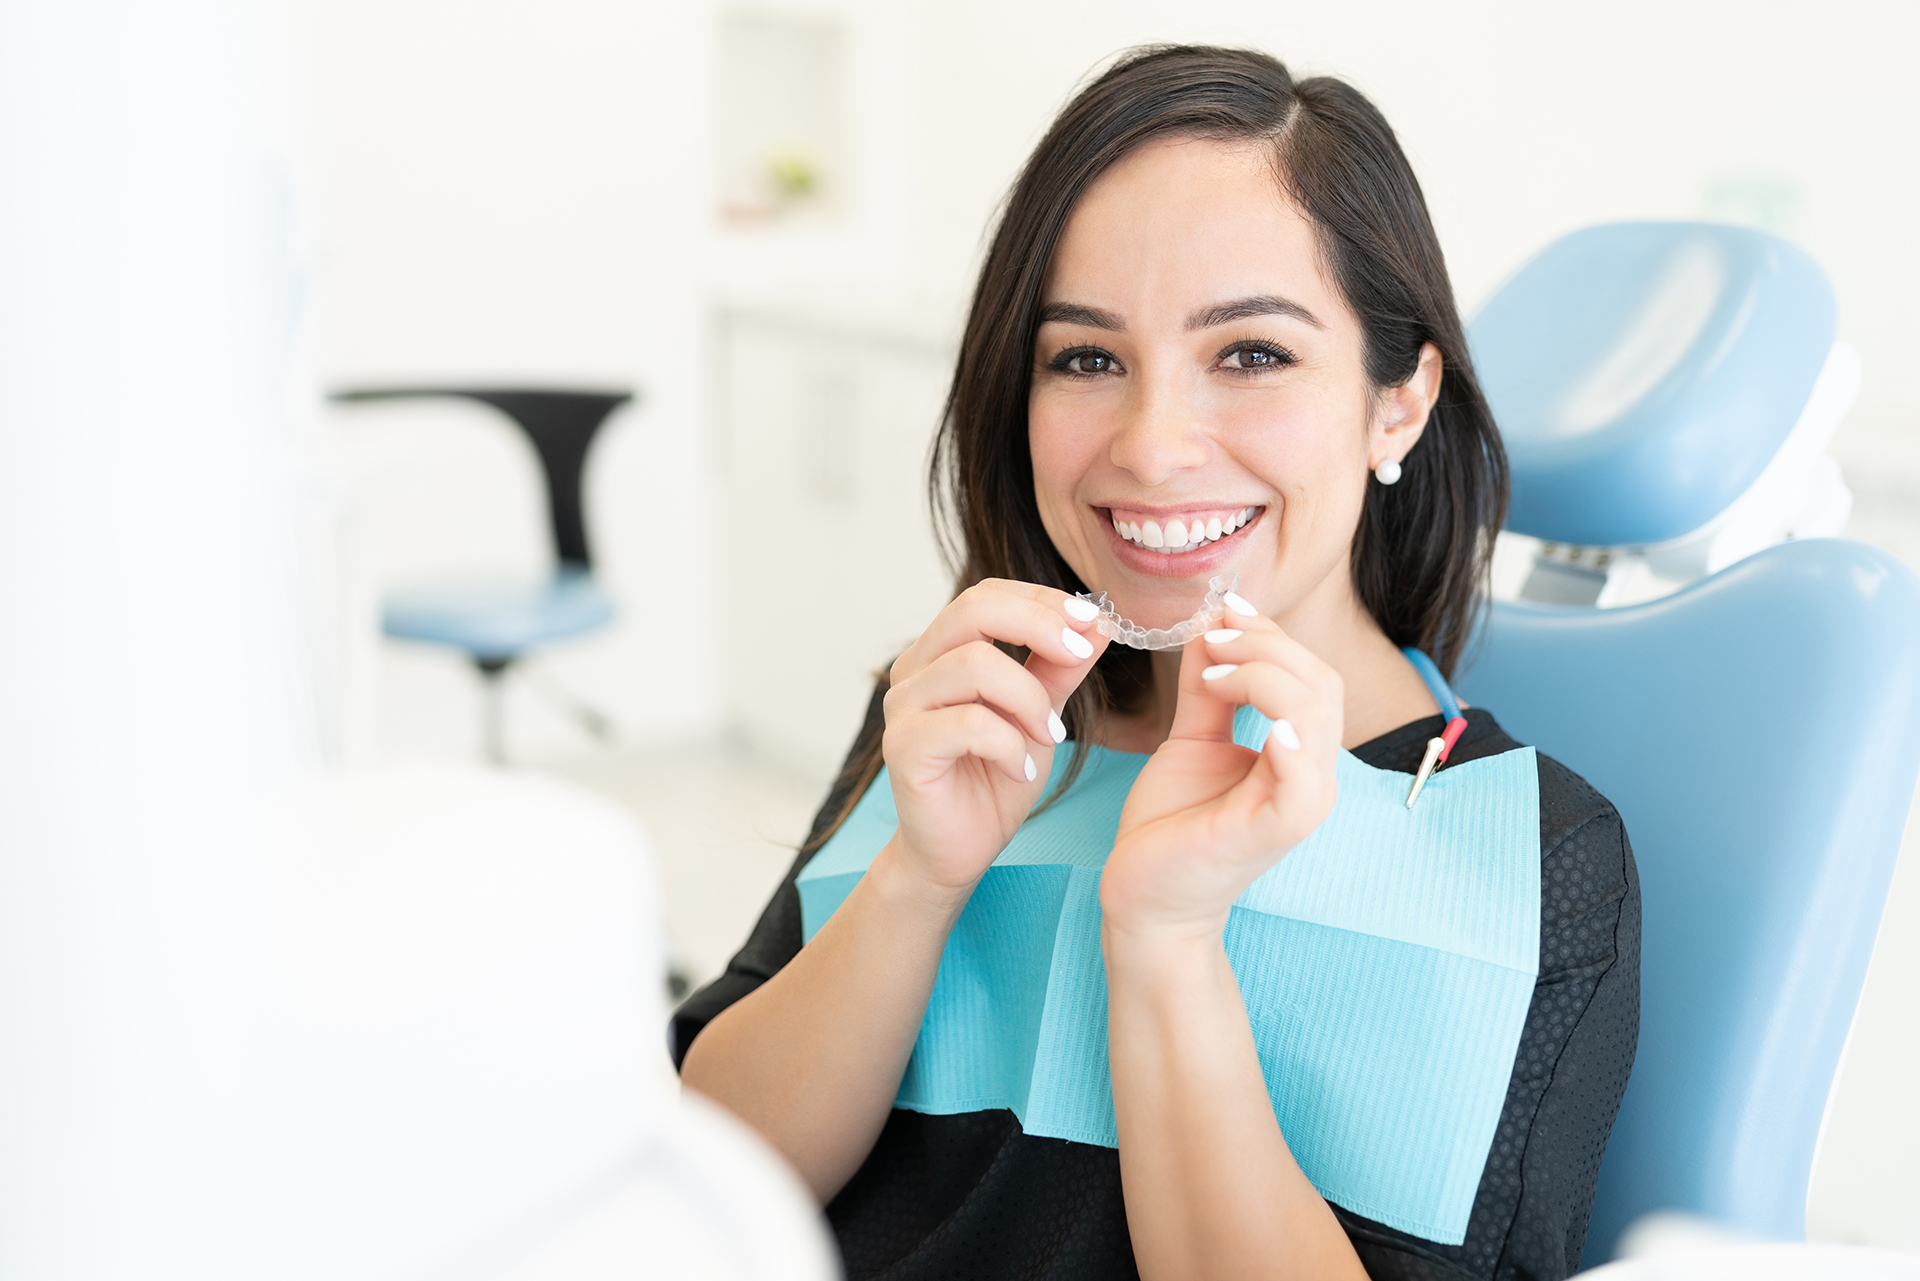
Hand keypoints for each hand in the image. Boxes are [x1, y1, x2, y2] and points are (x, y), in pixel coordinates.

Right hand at [882, 580, 1108, 892]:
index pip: (988, 596)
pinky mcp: (903, 747)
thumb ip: (1060, 669)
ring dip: (1030, 699)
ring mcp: (903, 706)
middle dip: (1039, 625)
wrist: (960, 850)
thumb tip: (1099, 622)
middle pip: (973, 610)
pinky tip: (1022, 770)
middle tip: (1080, 655)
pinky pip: (968, 724)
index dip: (1042, 600)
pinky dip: (1009, 745)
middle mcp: (915, 669)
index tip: (1094, 622)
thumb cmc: (994, 779)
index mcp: (942, 651)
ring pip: (975, 665)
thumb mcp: (1039, 715)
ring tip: (1049, 737)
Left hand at [1102, 601, 1341, 939]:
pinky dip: (1290, 740)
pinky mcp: (1277, 830)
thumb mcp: (1191, 738)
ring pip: (1315, 714)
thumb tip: (1213, 625)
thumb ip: (1209, 688)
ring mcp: (1301, 804)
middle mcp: (1312, 776)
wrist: (1145, 895)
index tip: (1222, 611)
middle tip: (1212, 638)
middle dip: (1267, 645)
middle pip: (1320, 683)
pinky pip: (1303, 780)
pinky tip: (1261, 721)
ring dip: (1265, 676)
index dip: (1270, 634)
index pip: (1310, 674)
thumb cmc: (1172, 823)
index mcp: (1299, 753)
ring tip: (1215, 673)